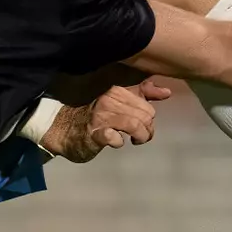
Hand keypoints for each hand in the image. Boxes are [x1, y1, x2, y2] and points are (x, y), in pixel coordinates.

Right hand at [39, 79, 171, 162]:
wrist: (64, 129)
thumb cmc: (96, 115)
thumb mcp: (120, 100)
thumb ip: (143, 94)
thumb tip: (166, 92)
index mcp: (118, 89)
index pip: (147, 103)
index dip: (148, 118)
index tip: (142, 124)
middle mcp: (110, 99)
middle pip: (145, 116)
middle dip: (146, 129)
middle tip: (138, 135)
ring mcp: (101, 116)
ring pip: (135, 125)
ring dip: (139, 137)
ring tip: (134, 140)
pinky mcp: (94, 133)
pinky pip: (115, 138)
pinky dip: (119, 142)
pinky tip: (116, 142)